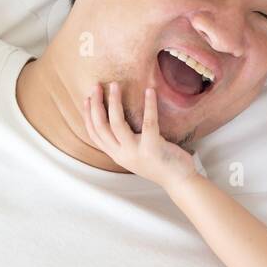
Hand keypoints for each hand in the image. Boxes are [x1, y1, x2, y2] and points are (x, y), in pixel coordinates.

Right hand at [82, 81, 198, 190]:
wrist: (179, 181)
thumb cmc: (160, 164)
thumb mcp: (135, 154)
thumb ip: (125, 141)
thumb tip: (118, 117)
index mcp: (117, 155)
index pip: (94, 135)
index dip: (87, 116)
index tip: (87, 99)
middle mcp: (122, 154)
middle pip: (101, 127)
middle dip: (96, 105)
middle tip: (97, 86)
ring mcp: (136, 152)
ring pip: (116, 124)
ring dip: (114, 102)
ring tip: (114, 85)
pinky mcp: (153, 147)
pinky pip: (148, 122)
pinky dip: (149, 104)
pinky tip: (149, 91)